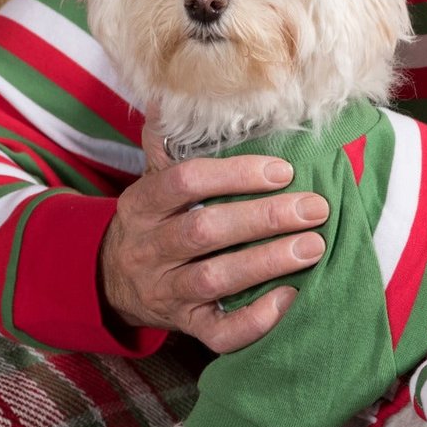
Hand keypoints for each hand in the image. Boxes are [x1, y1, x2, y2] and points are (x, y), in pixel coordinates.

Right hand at [99, 108, 328, 351]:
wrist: (112, 281)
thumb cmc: (152, 221)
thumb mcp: (151, 180)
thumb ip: (167, 142)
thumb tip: (171, 93)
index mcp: (143, 205)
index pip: (184, 182)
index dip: (234, 175)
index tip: (282, 170)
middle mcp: (150, 249)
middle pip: (205, 232)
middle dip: (263, 219)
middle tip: (314, 208)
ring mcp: (166, 291)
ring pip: (214, 280)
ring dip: (267, 262)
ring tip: (314, 246)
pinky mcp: (186, 326)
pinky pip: (218, 333)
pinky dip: (255, 320)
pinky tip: (289, 298)